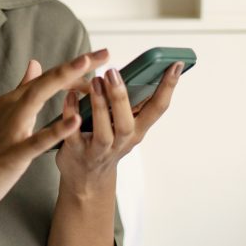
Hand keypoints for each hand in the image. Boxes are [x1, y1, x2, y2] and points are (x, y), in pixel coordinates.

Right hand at [0, 49, 109, 220]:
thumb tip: (35, 64)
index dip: (74, 67)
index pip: (48, 78)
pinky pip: (35, 141)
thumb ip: (22, 90)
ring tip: (88, 72)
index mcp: (13, 101)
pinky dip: (54, 130)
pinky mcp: (11, 155)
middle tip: (103, 53)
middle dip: (76, 66)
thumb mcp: (5, 116)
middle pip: (46, 81)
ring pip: (37, 100)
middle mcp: (12, 109)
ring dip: (63, 83)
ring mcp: (10, 130)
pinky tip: (74, 121)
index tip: (99, 57)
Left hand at [56, 59, 182, 194]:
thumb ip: (130, 103)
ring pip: (103, 133)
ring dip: (99, 107)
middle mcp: (121, 142)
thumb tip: (135, 68)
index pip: (158, 108)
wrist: (87, 181)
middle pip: (126, 124)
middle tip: (113, 72)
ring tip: (95, 82)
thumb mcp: (126, 126)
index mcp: (137, 130)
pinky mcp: (76, 154)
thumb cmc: (107, 145)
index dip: (168, 87)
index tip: (175, 64)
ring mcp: (98, 151)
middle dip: (120, 98)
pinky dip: (71, 116)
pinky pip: (72, 136)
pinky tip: (70, 97)